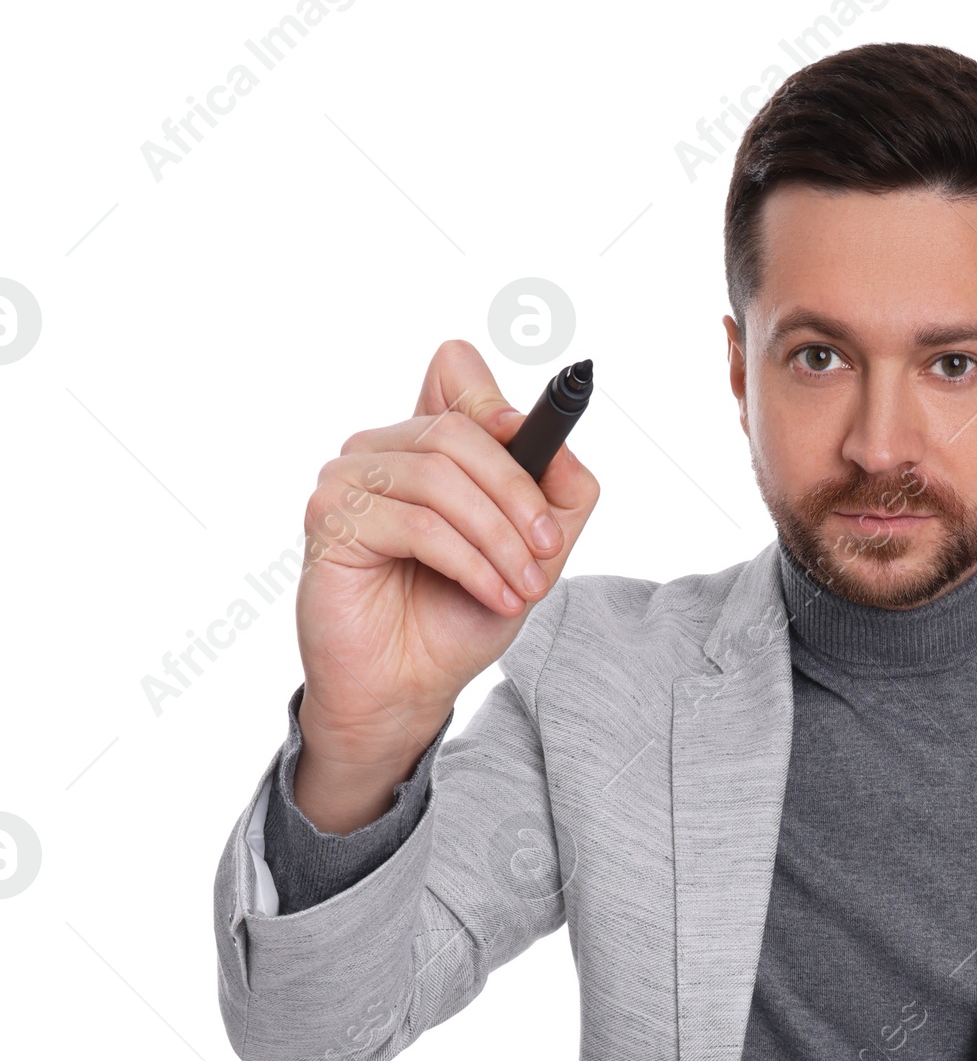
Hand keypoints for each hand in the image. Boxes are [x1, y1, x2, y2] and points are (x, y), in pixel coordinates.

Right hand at [293, 339, 599, 829]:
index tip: (533, 443)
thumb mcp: (532, 553)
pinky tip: (493, 595)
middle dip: (518, 495)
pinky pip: (418, 523)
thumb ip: (558, 492)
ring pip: (440, 478)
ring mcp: (348, 479)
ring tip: (523, 588)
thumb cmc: (456, 618)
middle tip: (549, 552)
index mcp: (424, 444)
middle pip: (459, 429)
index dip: (496, 400)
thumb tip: (560, 441)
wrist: (405, 689)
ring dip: (499, 538)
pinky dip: (470, 563)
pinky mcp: (331, 519)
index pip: (453, 371)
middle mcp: (380, 450)